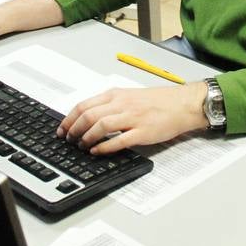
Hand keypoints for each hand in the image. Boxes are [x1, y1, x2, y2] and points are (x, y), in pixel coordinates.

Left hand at [57, 83, 209, 152]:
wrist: (183, 104)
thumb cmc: (159, 101)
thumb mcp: (131, 96)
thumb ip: (111, 104)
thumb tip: (89, 117)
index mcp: (117, 94)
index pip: (84, 105)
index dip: (69, 119)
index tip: (62, 129)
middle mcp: (123, 104)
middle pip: (89, 116)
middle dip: (74, 130)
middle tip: (69, 140)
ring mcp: (133, 118)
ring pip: (100, 126)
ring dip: (86, 138)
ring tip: (82, 146)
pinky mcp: (143, 132)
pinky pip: (118, 140)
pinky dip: (104, 147)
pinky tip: (97, 151)